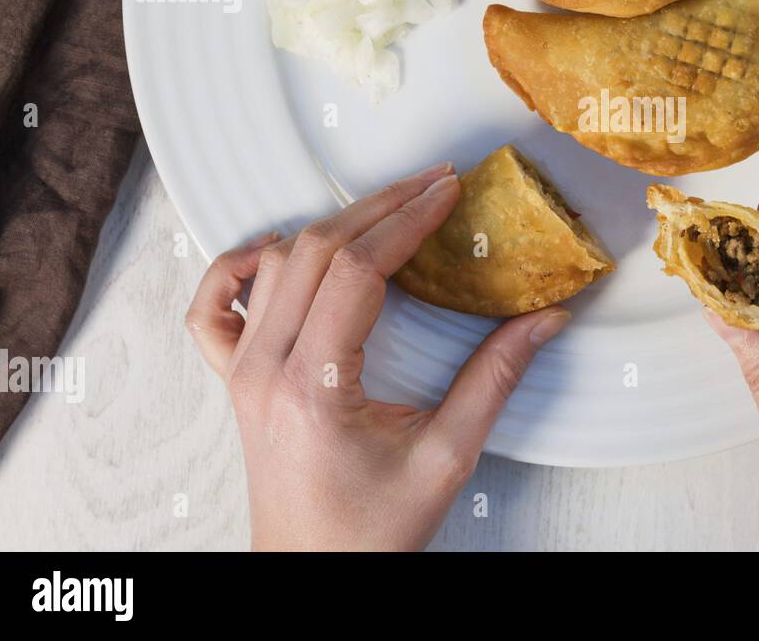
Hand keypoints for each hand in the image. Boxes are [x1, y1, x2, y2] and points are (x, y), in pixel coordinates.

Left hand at [183, 162, 570, 550]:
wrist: (313, 573)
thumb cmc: (371, 530)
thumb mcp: (447, 457)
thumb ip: (495, 379)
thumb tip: (545, 319)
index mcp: (314, 386)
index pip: (357, 271)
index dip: (407, 221)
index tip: (449, 192)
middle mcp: (265, 370)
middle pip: (315, 251)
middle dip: (380, 207)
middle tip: (433, 184)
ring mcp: (241, 373)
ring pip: (275, 265)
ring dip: (332, 226)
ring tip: (387, 209)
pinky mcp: (234, 381)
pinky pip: (213, 307)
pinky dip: (239, 266)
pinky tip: (276, 250)